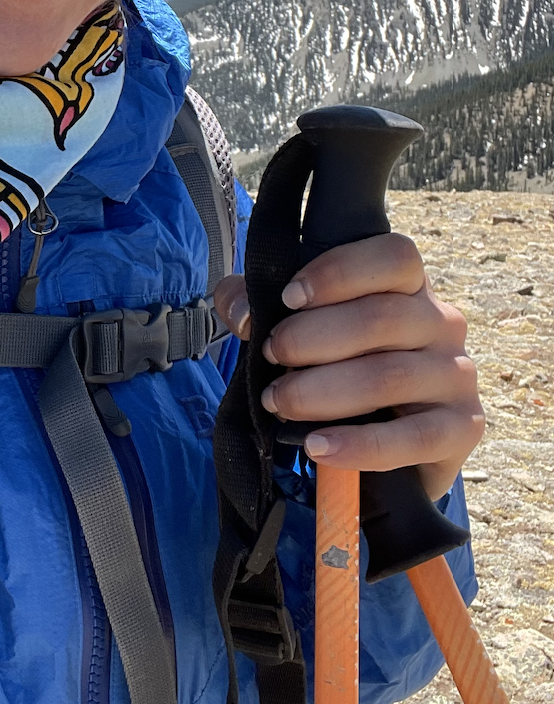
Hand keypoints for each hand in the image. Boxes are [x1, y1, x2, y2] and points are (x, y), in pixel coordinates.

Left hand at [213, 233, 483, 500]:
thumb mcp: (300, 328)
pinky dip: (359, 445)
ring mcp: (457, 374)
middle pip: (382, 317)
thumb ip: (259, 305)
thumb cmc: (339, 367)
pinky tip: (317, 447)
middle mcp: (441, 322)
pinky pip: (414, 437)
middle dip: (311, 338)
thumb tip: (240, 310)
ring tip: (279, 403)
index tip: (288, 297)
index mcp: (408, 286)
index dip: (339, 271)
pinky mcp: (462, 428)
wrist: (382, 446)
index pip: (395, 256)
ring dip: (322, 391)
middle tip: (272, 357)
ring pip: (389, 376)